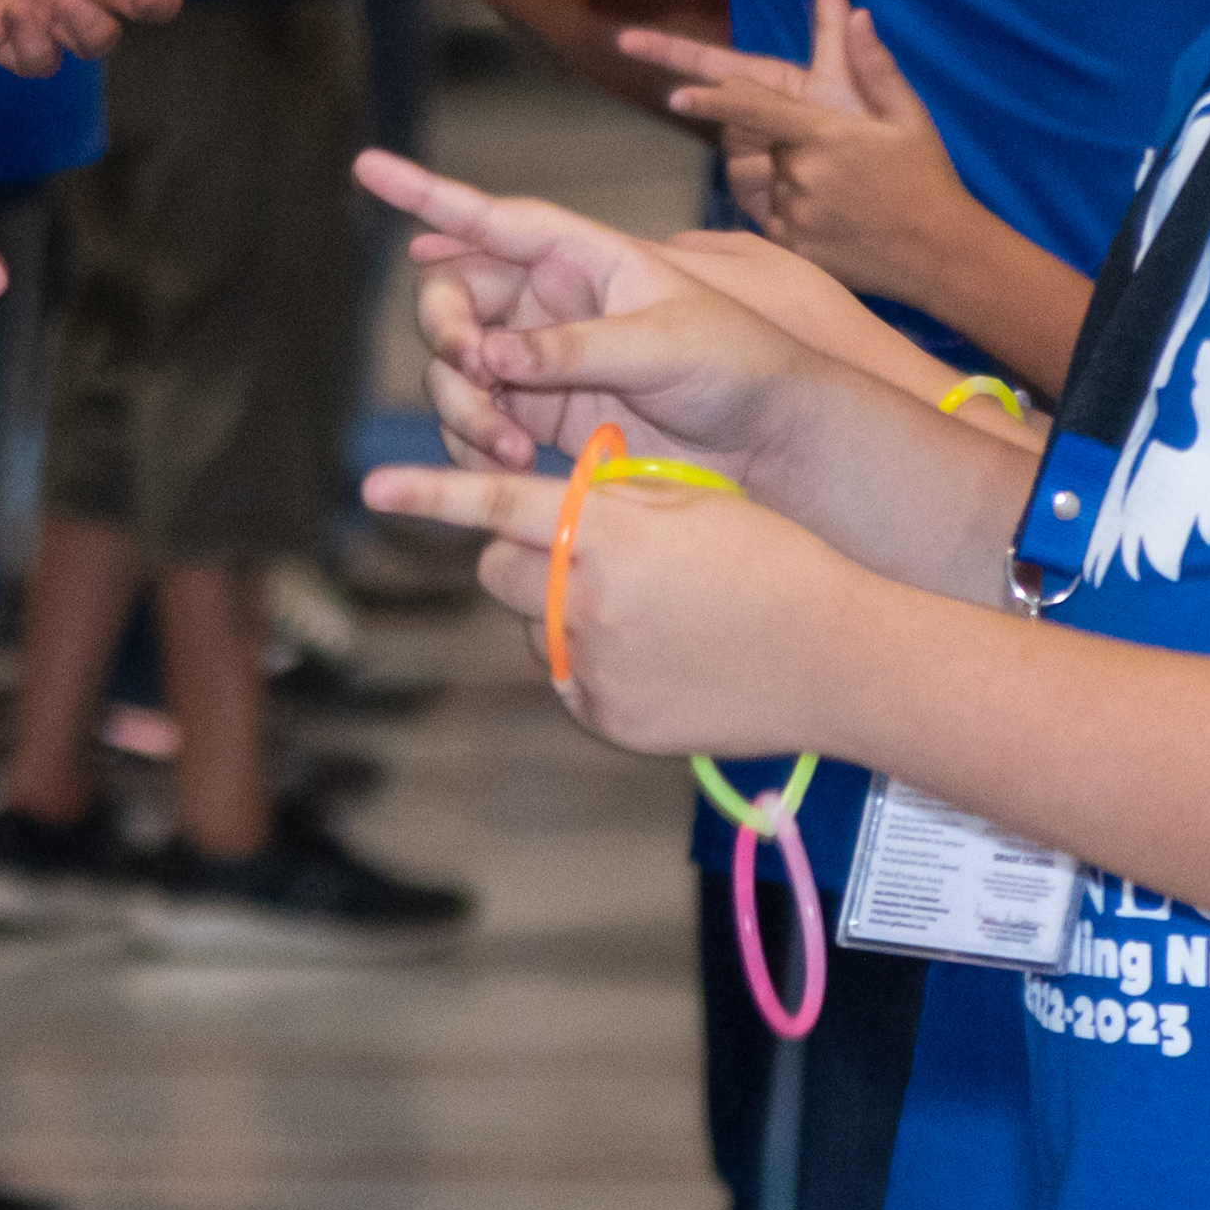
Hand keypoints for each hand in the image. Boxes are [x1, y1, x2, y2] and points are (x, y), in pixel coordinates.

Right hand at [356, 147, 808, 473]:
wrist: (771, 439)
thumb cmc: (737, 362)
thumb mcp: (664, 343)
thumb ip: (575, 348)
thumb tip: (492, 356)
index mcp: (580, 257)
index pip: (490, 218)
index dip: (424, 191)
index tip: (365, 165)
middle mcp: (550, 301)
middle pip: (452, 302)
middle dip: (444, 336)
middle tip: (470, 372)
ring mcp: (541, 361)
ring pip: (455, 370)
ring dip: (462, 405)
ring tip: (508, 443)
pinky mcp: (542, 417)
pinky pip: (476, 424)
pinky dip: (474, 443)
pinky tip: (508, 463)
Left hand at [358, 453, 870, 758]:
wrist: (837, 657)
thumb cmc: (776, 562)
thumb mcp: (692, 502)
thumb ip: (612, 502)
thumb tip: (556, 510)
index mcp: (608, 534)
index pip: (498, 503)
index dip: (430, 494)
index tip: (372, 490)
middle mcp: (587, 602)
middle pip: (500, 573)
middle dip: (520, 558)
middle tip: (581, 554)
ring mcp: (595, 669)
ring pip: (533, 629)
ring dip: (560, 612)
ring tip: (645, 611)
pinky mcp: (608, 720)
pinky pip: (568, 682)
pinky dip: (590, 666)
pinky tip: (656, 656)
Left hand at [638, 0, 976, 295]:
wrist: (942, 254)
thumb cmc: (925, 177)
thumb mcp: (907, 115)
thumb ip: (873, 64)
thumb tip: (857, 11)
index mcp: (823, 133)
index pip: (754, 109)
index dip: (711, 101)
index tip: (674, 95)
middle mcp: (801, 172)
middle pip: (765, 147)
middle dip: (790, 148)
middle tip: (844, 168)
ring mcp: (795, 214)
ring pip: (769, 185)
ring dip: (794, 185)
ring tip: (847, 199)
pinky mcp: (793, 250)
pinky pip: (772, 223)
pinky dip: (794, 219)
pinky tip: (837, 225)